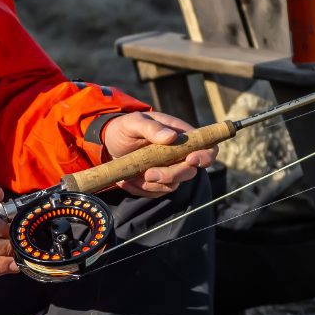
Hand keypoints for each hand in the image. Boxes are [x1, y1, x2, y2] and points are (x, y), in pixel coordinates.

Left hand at [97, 110, 214, 195]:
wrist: (108, 144)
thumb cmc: (124, 128)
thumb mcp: (134, 122)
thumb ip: (151, 127)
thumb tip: (171, 136)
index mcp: (181, 136)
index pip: (207, 147)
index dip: (205, 156)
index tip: (190, 159)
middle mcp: (179, 155)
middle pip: (190, 171)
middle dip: (172, 175)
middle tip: (149, 174)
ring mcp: (169, 170)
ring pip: (172, 185)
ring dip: (153, 184)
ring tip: (132, 175)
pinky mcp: (156, 183)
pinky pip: (155, 192)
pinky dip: (140, 189)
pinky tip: (127, 180)